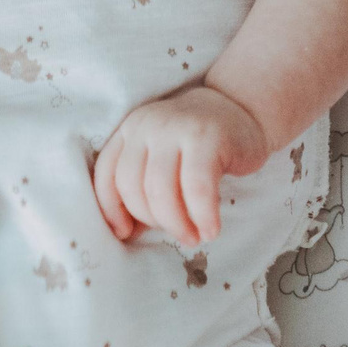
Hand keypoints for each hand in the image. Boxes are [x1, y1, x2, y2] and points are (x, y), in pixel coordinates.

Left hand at [92, 86, 268, 248]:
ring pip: (160, 190)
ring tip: (194, 237)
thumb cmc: (197, 144)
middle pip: (132, 186)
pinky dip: (202, 215)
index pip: (106, 174)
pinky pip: (197, 188)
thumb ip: (141, 184)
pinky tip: (210, 230)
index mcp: (130, 130)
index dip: (111, 210)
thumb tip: (126, 232)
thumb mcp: (160, 156)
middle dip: (151, 221)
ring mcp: (176, 128)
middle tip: (177, 234)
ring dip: (176, 224)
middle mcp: (147, 125)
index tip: (127, 234)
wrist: (241, 109)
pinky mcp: (207, 137)